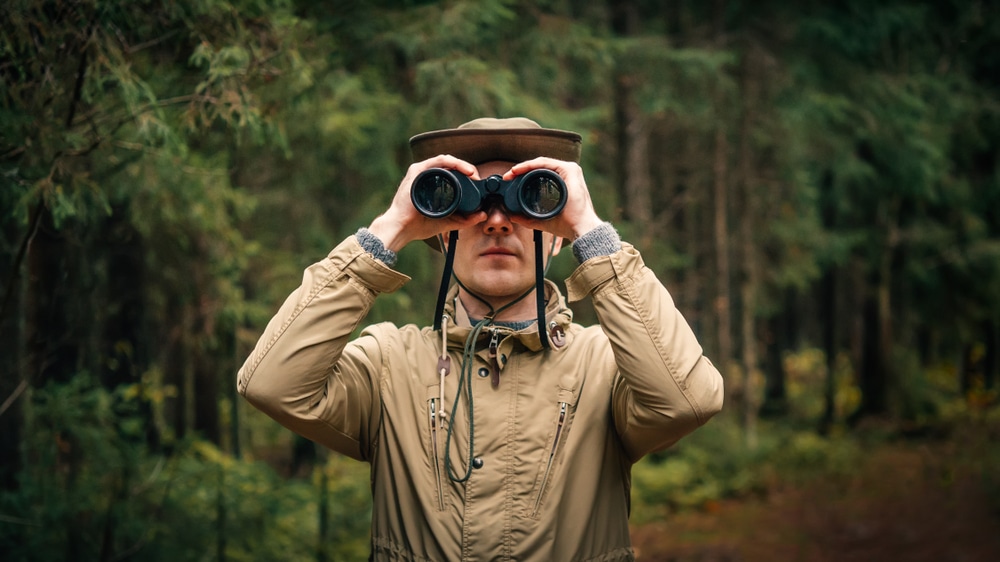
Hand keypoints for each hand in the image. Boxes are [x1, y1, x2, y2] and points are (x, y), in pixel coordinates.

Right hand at [368, 155, 487, 252]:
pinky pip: (438, 161)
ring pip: (446, 160)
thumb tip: (483, 215)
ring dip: (462, 164)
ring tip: (472, 173)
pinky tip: (461, 168)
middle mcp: (427, 176)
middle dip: (467, 168)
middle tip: (477, 178)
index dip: (468, 175)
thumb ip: (465, 219)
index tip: (478, 183)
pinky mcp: (417, 171)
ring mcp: (422, 172)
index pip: (453, 173)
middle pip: (451, 165)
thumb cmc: (419, 225)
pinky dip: (452, 162)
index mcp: (433, 184)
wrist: (403, 228)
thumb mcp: (448, 221)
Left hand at [502, 158, 603, 240]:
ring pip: (541, 163)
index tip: (509, 181)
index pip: (540, 173)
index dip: (522, 175)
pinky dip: (530, 165)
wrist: (579, 228)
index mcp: (563, 182)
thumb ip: (526, 217)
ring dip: (523, 166)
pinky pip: (545, 163)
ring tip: (511, 173)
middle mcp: (567, 173)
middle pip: (539, 167)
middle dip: (521, 170)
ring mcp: (569, 170)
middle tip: (507, 177)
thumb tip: (510, 215)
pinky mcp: (570, 169)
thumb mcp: (541, 219)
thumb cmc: (567, 224)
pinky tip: (519, 170)